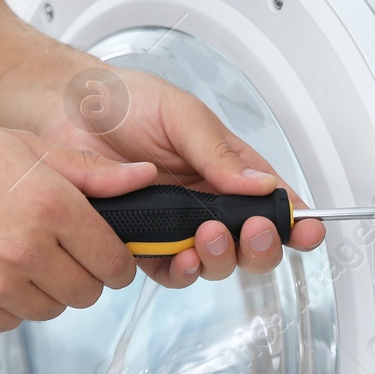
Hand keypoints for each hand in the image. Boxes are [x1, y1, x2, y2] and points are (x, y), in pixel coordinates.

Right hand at [0, 120, 156, 330]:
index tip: (102, 253)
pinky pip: (9, 322)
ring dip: (42, 290)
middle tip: (54, 250)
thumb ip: (90, 172)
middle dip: (81, 276)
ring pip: (50, 311)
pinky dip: (4, 304)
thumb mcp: (22, 146)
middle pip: (88, 294)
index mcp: (51, 206)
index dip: (114, 260)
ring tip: (12, 254)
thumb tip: (145, 179)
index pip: (115, 262)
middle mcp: (27, 250)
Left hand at [40, 64, 325, 286]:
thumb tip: (261, 184)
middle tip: (252, 232)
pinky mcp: (143, 244)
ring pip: (215, 262)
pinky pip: (171, 271)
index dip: (296, 222)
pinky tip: (178, 257)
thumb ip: (219, 153)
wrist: (66, 111)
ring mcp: (176, 226)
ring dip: (220, 258)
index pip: (273, 202)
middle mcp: (207, 202)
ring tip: (206, 237)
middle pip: (251, 243)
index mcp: (227, 168)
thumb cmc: (123, 102)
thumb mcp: (181, 115)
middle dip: (260, 246)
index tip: (309, 231)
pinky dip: (180, 271)